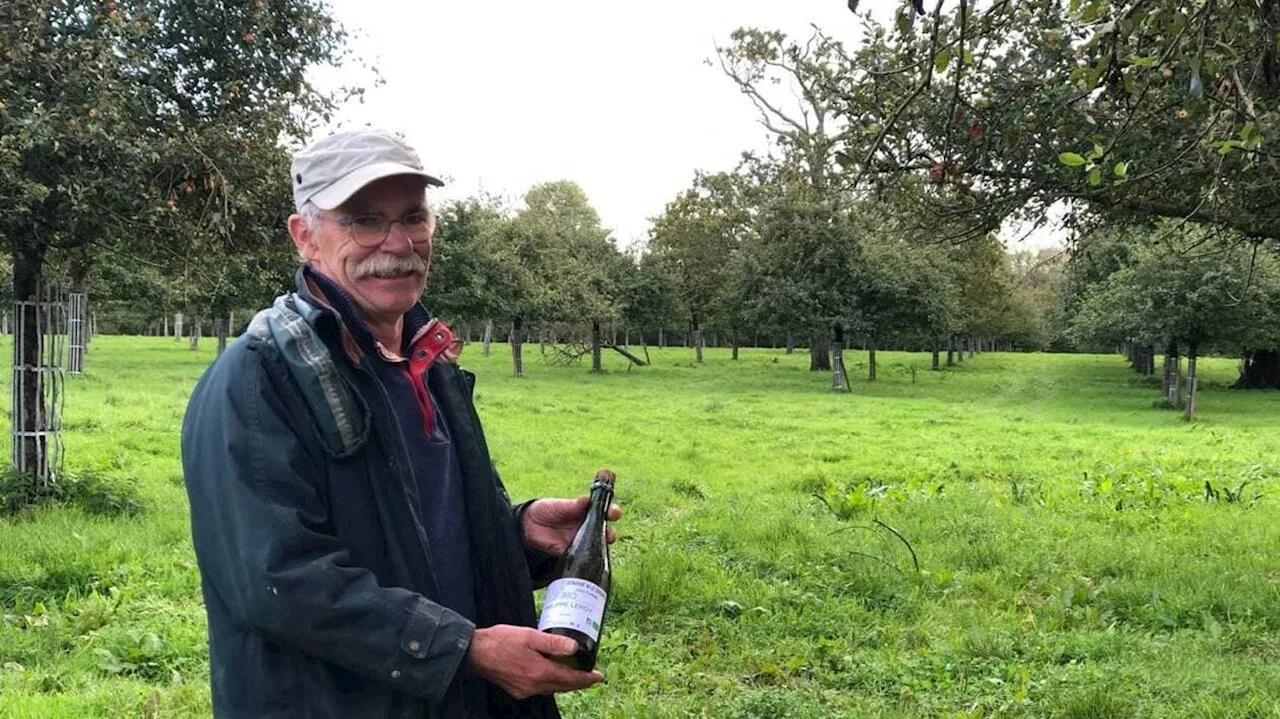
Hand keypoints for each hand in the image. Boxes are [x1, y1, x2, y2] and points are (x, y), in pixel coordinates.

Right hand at [466, 624, 603, 698]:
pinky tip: (552, 675)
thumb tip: (574, 647)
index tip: (599, 677)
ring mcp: (525, 690)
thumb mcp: (529, 636)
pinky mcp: (517, 690)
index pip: (569, 678)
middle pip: (563, 686)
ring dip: (565, 683)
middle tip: (592, 677)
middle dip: (579, 682)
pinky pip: (540, 689)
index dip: (586, 678)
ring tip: (576, 676)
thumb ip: (552, 642)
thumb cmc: (500, 641)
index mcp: (539, 672)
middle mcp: (534, 685)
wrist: (475, 653)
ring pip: (552, 689)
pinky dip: (551, 684)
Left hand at [522, 497, 621, 555]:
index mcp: (586, 512)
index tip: (614, 512)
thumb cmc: (546, 510)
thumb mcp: (557, 505)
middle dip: (610, 533)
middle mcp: (586, 527)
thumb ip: (572, 505)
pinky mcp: (570, 552)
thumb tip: (586, 500)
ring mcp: (580, 541)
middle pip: (604, 532)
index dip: (612, 512)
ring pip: (595, 546)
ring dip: (600, 547)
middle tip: (610, 534)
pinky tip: (585, 557)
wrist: (528, 525)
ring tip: (599, 545)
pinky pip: (580, 557)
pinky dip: (584, 558)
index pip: (604, 512)